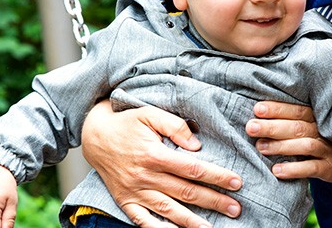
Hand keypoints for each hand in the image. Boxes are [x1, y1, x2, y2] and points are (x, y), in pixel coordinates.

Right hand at [80, 100, 242, 227]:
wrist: (95, 136)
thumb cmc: (127, 123)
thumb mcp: (150, 114)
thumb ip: (175, 126)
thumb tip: (196, 146)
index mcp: (154, 155)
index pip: (193, 169)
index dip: (217, 176)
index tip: (236, 182)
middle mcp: (145, 177)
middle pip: (186, 192)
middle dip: (213, 201)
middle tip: (235, 208)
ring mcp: (135, 192)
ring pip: (168, 210)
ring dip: (192, 221)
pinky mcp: (126, 201)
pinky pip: (143, 221)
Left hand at [245, 101, 331, 181]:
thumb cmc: (324, 140)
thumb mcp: (313, 127)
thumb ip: (293, 121)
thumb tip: (258, 115)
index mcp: (317, 117)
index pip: (296, 110)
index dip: (277, 109)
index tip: (257, 109)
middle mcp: (323, 131)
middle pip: (297, 126)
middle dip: (272, 126)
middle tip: (251, 127)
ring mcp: (329, 150)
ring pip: (304, 145)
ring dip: (281, 146)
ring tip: (260, 147)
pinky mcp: (331, 168)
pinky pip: (312, 168)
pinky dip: (294, 169)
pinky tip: (277, 171)